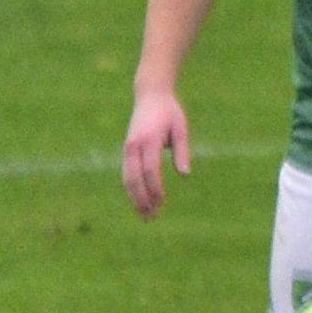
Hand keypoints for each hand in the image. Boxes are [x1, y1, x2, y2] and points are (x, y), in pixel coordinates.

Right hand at [122, 90, 193, 217]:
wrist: (150, 95)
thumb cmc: (169, 112)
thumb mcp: (181, 128)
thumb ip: (182, 150)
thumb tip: (185, 174)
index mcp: (149, 140)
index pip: (151, 170)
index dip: (155, 189)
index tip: (162, 203)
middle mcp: (134, 145)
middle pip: (134, 179)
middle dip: (142, 200)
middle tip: (151, 218)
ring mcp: (127, 148)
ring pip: (127, 179)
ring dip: (135, 198)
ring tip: (144, 215)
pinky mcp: (126, 150)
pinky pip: (126, 174)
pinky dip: (131, 190)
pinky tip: (139, 202)